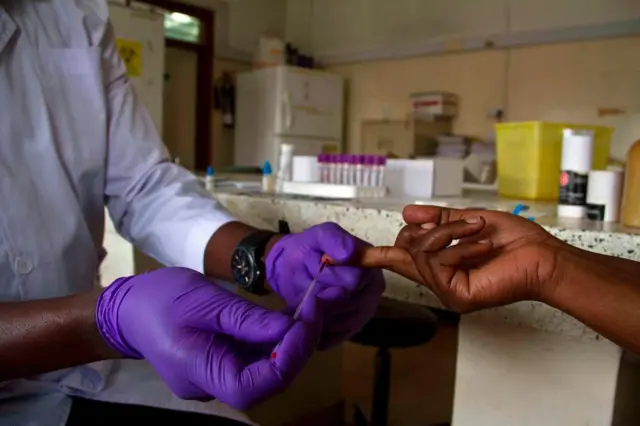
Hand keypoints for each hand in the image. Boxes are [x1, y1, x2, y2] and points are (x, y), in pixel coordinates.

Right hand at [96, 267, 321, 409]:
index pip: (254, 386)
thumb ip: (246, 319)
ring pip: (263, 370)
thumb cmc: (160, 299)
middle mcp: (211, 385)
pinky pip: (254, 358)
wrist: (128, 307)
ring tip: (307, 310)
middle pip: (265, 381)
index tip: (306, 321)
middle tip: (314, 311)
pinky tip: (288, 318)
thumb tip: (289, 330)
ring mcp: (216, 377)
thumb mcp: (204, 300)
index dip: (288, 359)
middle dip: (296, 349)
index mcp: (200, 372)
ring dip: (289, 343)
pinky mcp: (222, 364)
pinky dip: (274, 340)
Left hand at [266, 222, 384, 348]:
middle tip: (308, 289)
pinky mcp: (349, 331)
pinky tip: (308, 319)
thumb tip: (348, 253)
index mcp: (371, 268)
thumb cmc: (311, 248)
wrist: (296, 265)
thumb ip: (334, 239)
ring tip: (305, 303)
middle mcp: (373, 293)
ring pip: (340, 324)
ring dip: (320, 315)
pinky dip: (317, 331)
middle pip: (349, 305)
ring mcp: (363, 314)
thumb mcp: (320, 236)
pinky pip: (333, 338)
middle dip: (325, 299)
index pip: (355, 281)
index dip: (331, 278)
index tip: (315, 269)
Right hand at [358, 206, 568, 311]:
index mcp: (438, 264)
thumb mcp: (466, 220)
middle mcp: (437, 280)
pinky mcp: (455, 295)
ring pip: (420, 249)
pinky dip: (460, 245)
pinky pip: (437, 260)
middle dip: (433, 227)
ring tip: (480, 233)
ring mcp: (445, 290)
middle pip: (406, 246)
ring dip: (452, 232)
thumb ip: (436, 218)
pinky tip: (483, 247)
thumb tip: (408, 213)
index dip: (370, 256)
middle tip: (465, 224)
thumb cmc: (513, 241)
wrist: (542, 256)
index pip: (397, 258)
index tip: (340, 255)